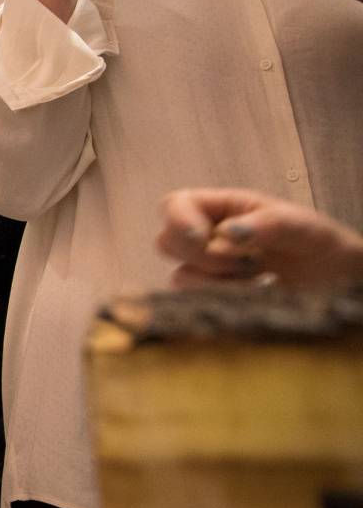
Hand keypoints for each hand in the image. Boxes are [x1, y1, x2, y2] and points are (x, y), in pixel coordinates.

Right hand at [156, 188, 362, 289]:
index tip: (201, 237)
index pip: (175, 205)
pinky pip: (197, 301)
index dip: (179, 220)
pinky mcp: (216, 298)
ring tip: (259, 277)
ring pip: (180, 275)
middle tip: (247, 261)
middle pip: (167, 241)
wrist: (340, 281)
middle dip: (202, 256)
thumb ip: (265, 225)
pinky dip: (226, 298)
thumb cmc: (321, 245)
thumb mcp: (301, 226)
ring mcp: (210, 270)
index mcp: (223, 209)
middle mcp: (208, 237)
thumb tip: (223, 233)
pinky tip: (257, 293)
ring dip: (219, 281)